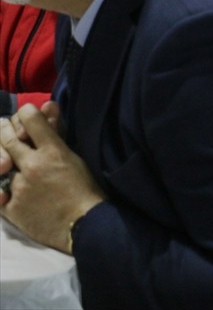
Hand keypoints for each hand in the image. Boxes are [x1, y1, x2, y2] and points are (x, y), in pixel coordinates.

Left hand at [0, 105, 104, 252]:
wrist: (84, 225)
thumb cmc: (86, 190)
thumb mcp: (75, 158)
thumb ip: (57, 133)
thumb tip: (48, 105)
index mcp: (54, 152)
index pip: (32, 121)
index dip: (26, 113)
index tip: (26, 113)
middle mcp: (33, 165)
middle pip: (8, 139)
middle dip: (6, 131)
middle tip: (6, 128)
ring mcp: (20, 186)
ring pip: (1, 163)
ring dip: (3, 157)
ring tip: (8, 159)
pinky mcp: (10, 207)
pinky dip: (0, 186)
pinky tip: (5, 185)